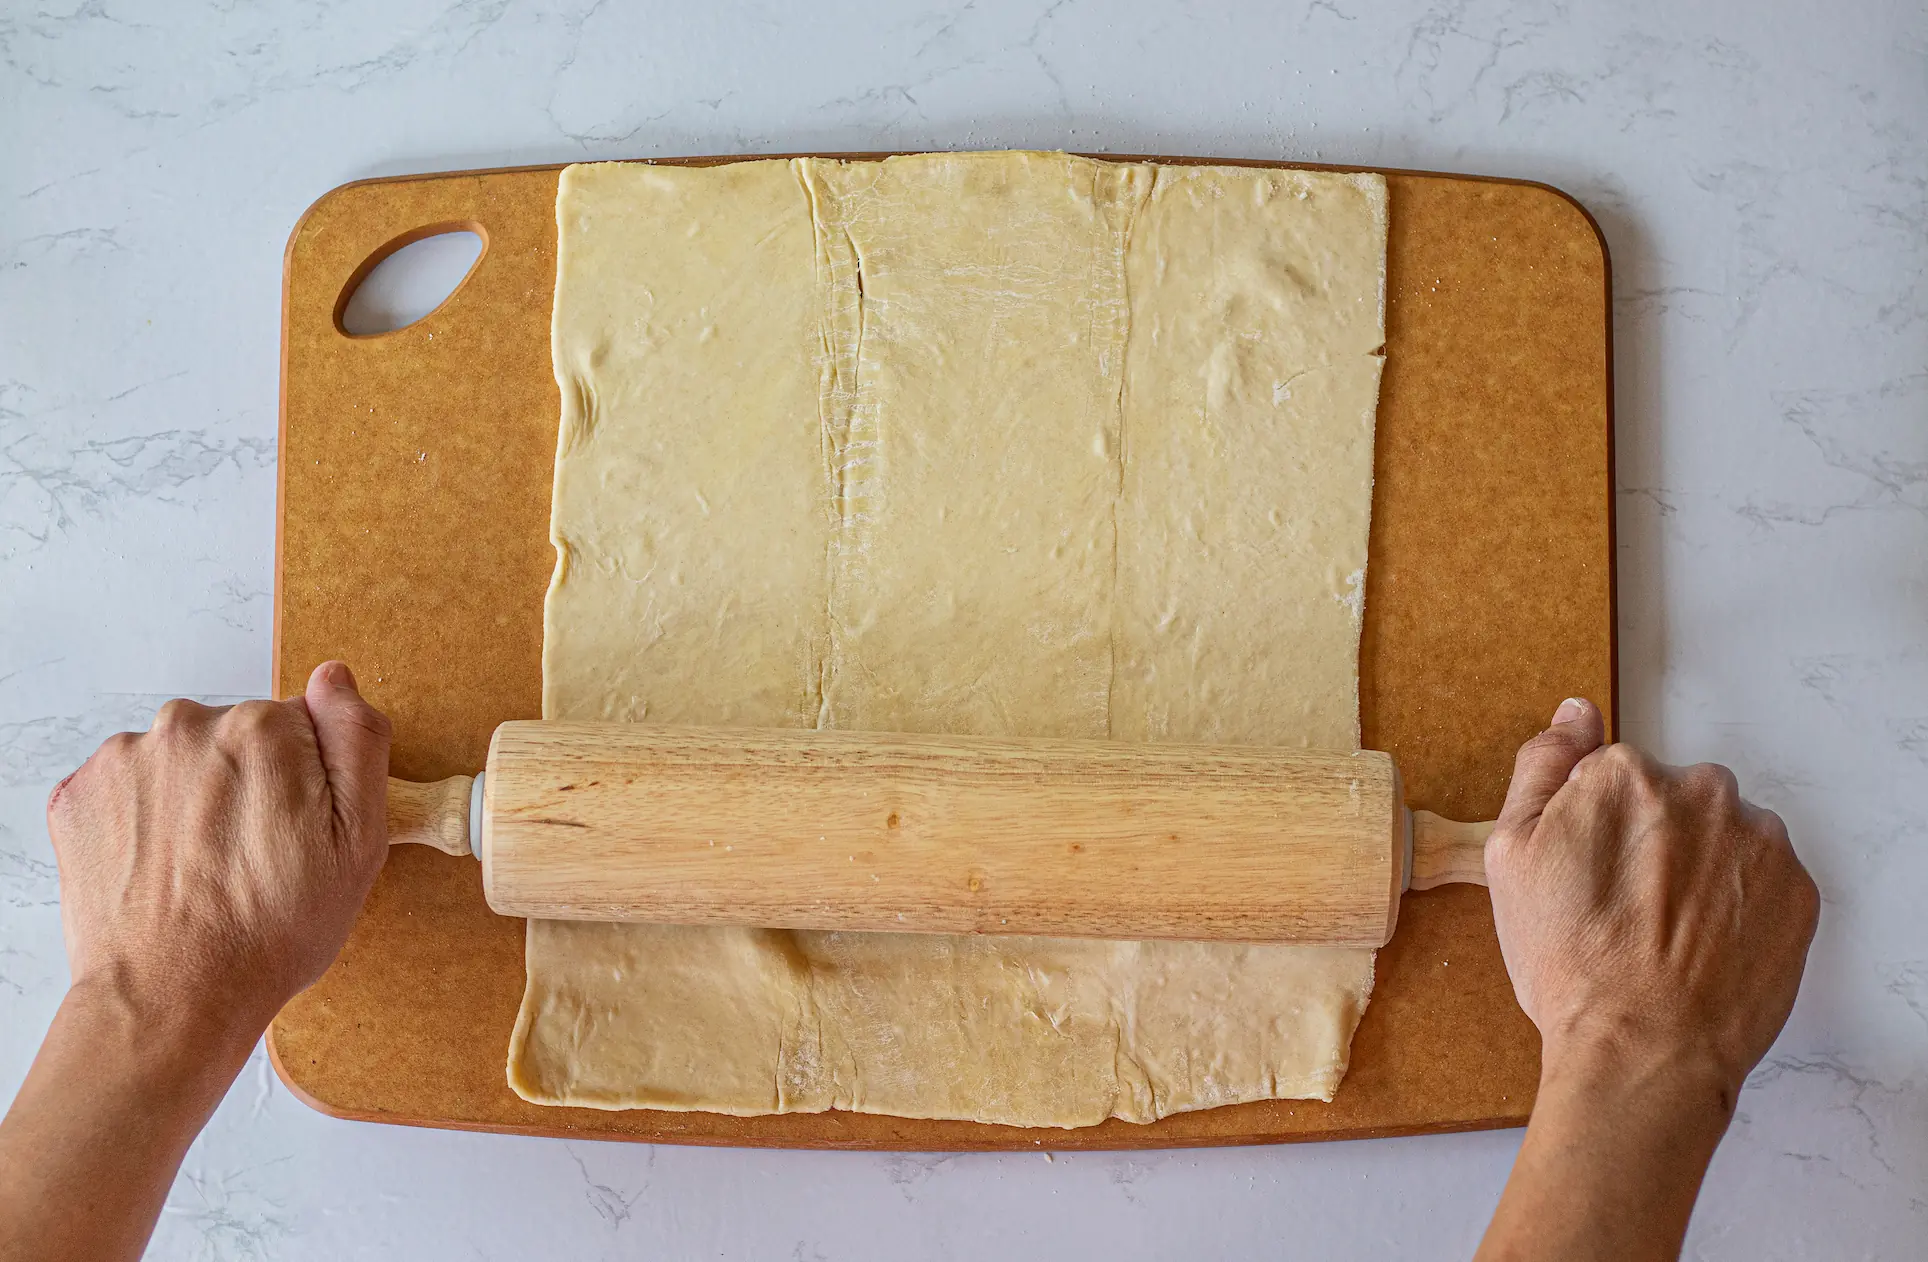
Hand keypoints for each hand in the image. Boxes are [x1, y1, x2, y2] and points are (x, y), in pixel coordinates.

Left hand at [46, 660, 392, 1044]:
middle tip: (255, 855)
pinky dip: (143, 817)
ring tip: (205, 867)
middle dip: (248, 783)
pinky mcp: (79, 796)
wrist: (172, 999)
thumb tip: (334, 680)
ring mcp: (123, 761)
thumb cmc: (269, 931)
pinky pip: (127, 787)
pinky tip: (164, 866)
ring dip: (193, 798)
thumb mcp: (360, 842)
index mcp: (262, 730)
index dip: (307, 780)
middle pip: (235, 737)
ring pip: (179, 760)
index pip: (299, 725)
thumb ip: (357, 742)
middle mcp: (185, 727)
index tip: (298, 827)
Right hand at [1473, 698, 1819, 1261]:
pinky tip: (1703, 945)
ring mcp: (1756, 841)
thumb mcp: (1509, 856)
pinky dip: (1739, 904)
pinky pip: (1762, 879)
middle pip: (1673, 799)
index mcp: (1624, 774)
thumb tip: (1574, 713)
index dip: (1594, 829)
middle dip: (1653, 840)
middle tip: (1624, 910)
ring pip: (1722, 836)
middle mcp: (1700, 791)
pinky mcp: (1797, 890)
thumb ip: (1541, 768)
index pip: (1611, 776)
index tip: (1588, 876)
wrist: (1642, 1050)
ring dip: (1700, 869)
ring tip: (1666, 932)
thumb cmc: (1569, 962)